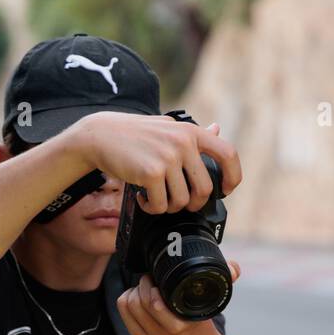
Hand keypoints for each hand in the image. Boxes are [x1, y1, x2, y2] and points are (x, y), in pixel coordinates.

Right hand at [62, 112, 242, 215]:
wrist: (101, 135)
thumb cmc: (134, 133)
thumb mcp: (167, 127)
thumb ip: (192, 134)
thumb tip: (217, 130)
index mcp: (191, 132)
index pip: (228, 154)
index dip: (232, 176)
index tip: (226, 190)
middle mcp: (183, 143)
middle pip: (205, 188)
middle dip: (194, 204)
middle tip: (181, 204)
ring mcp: (168, 158)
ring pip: (182, 201)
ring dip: (169, 207)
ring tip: (157, 198)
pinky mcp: (151, 173)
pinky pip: (161, 205)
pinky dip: (152, 208)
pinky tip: (143, 198)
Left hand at [116, 259, 241, 334]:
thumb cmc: (198, 312)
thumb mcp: (212, 299)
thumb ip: (226, 281)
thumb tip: (234, 269)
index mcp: (184, 323)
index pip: (155, 305)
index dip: (153, 286)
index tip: (159, 278)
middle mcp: (166, 333)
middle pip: (139, 301)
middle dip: (143, 284)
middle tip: (152, 278)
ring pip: (130, 304)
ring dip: (135, 291)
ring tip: (147, 287)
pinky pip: (123, 309)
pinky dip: (127, 298)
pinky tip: (137, 296)